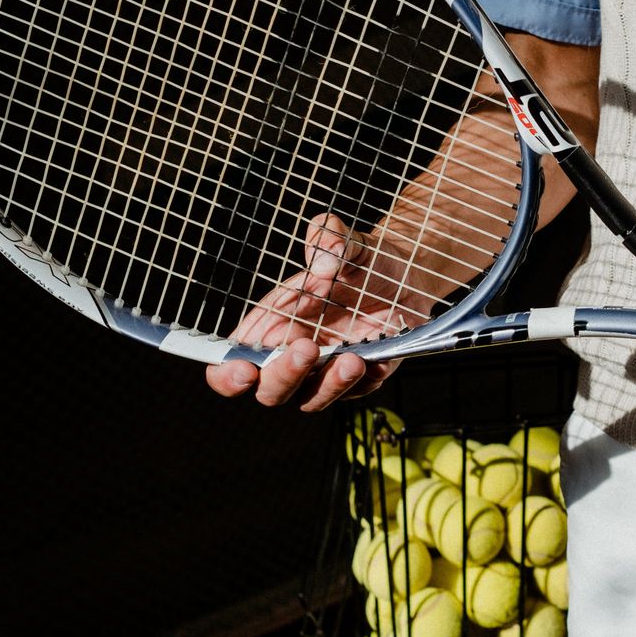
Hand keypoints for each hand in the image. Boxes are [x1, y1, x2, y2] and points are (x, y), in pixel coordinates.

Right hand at [204, 212, 405, 411]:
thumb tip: (324, 255)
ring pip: (311, 399)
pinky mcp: (359, 378)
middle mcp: (294, 351)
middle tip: (307, 349)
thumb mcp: (349, 243)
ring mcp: (325, 369)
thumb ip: (330, 237)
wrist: (408, 275)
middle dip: (283, 376)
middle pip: (270, 389)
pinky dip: (364, 383)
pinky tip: (376, 361)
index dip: (227, 375)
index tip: (244, 369)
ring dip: (328, 386)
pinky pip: (356, 393)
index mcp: (273, 322)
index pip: (232, 361)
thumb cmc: (365, 262)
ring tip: (353, 360)